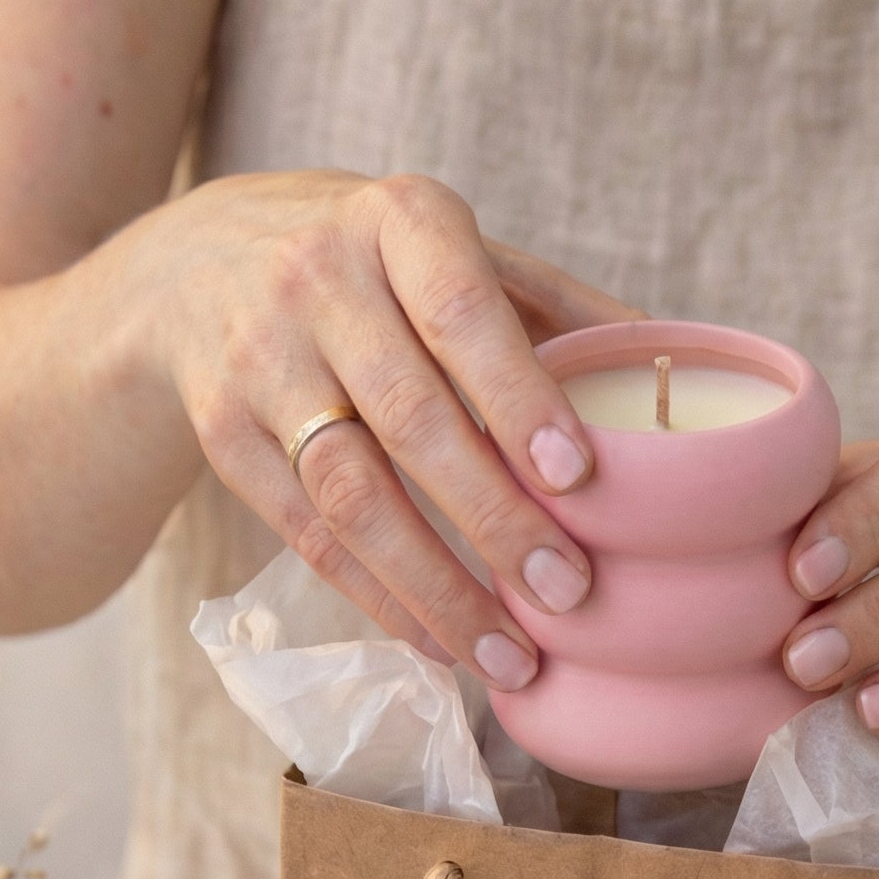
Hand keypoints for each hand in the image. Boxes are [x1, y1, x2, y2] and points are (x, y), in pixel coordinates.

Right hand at [150, 169, 639, 679]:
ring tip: (511, 657)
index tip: (579, 476)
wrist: (199, 265)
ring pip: (352, 495)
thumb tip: (678, 375)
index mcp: (396, 221)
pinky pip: (310, 537)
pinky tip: (443, 644)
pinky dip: (382, 601)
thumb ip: (556, 309)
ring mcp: (260, 362)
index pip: (459, 311)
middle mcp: (316, 281)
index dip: (519, 397)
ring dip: (437, 588)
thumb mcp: (452, 249)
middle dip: (495, 519)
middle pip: (410, 419)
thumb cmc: (374, 268)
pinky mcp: (227, 438)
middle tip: (569, 593)